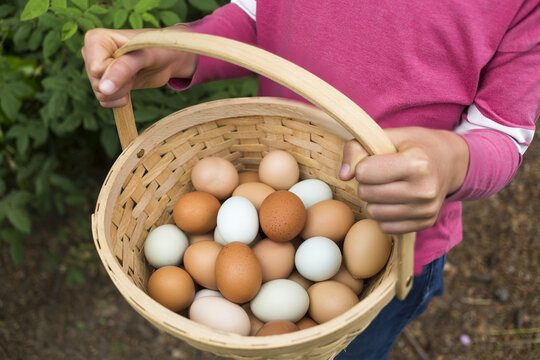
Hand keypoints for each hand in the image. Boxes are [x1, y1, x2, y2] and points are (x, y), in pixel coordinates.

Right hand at [81, 27, 196, 107]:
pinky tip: (130, 86)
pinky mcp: (103, 83)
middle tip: (136, 69)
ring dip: (122, 92)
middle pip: (97, 84)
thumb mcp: (143, 57)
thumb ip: (123, 70)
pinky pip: (105, 101)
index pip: (96, 70)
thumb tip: (103, 89)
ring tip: (134, 75)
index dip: (118, 74)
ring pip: (101, 94)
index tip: (133, 62)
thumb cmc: (156, 50)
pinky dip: (120, 99)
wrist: (166, 58)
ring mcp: (96, 69)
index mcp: (95, 39)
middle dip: (121, 84)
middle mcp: (90, 53)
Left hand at [339, 127, 468, 233]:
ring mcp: (426, 209)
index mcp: (416, 163)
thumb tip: (343, 176)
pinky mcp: (425, 223)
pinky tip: (394, 200)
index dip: (363, 165)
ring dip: (373, 200)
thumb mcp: (388, 136)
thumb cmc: (414, 146)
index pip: (364, 172)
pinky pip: (385, 227)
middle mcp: (424, 189)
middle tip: (381, 174)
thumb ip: (357, 149)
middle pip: (366, 193)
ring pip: (373, 213)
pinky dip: (383, 215)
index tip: (375, 160)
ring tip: (387, 186)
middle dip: (366, 183)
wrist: (450, 162)